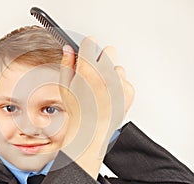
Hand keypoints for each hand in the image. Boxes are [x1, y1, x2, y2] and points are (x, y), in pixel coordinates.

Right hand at [59, 37, 133, 178]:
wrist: (91, 131)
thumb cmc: (77, 111)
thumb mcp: (64, 87)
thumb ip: (66, 65)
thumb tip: (68, 49)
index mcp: (87, 70)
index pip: (90, 43)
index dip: (87, 48)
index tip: (86, 52)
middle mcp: (105, 74)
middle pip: (109, 51)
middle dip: (101, 59)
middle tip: (95, 73)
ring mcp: (118, 82)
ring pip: (117, 67)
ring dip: (110, 74)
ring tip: (101, 88)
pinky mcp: (128, 91)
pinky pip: (124, 80)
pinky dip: (118, 87)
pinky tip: (109, 96)